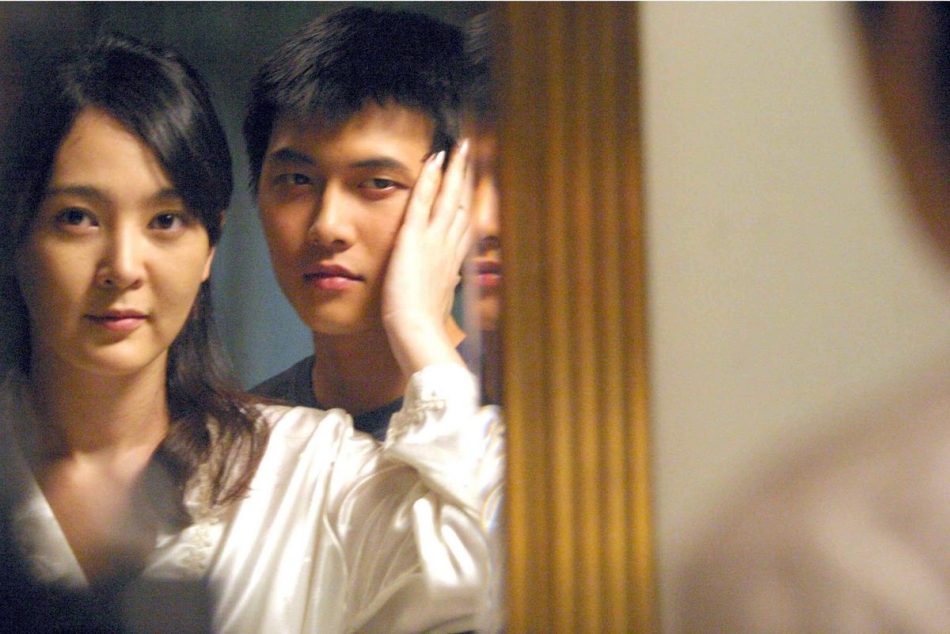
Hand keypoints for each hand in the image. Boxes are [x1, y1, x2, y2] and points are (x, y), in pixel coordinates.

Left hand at [382, 141, 473, 375]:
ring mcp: (434, 240)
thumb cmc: (423, 326)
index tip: (468, 186)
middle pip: (461, 203)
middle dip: (466, 177)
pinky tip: (434, 159)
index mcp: (453, 262)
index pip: (461, 224)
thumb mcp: (439, 303)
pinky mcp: (414, 237)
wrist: (418, 331)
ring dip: (454, 169)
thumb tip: (451, 283)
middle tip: (470, 152)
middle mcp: (449, 247)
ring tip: (459, 147)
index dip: (465, 202)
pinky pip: (424, 200)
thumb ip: (444, 287)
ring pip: (448, 196)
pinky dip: (430, 178)